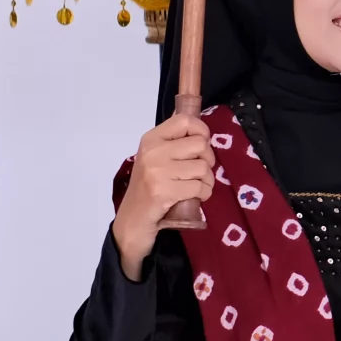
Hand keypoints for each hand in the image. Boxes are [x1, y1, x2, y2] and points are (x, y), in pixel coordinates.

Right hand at [112, 113, 212, 278]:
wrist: (132, 220)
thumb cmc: (148, 188)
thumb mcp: (155, 158)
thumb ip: (174, 142)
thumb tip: (200, 126)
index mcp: (151, 139)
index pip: (185, 120)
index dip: (202, 130)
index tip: (202, 144)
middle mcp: (153, 151)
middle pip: (200, 144)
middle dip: (207, 160)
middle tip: (198, 171)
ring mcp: (157, 171)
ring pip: (203, 167)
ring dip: (207, 180)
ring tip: (195, 186)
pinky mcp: (164, 191)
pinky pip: (200, 187)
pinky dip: (204, 193)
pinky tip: (194, 197)